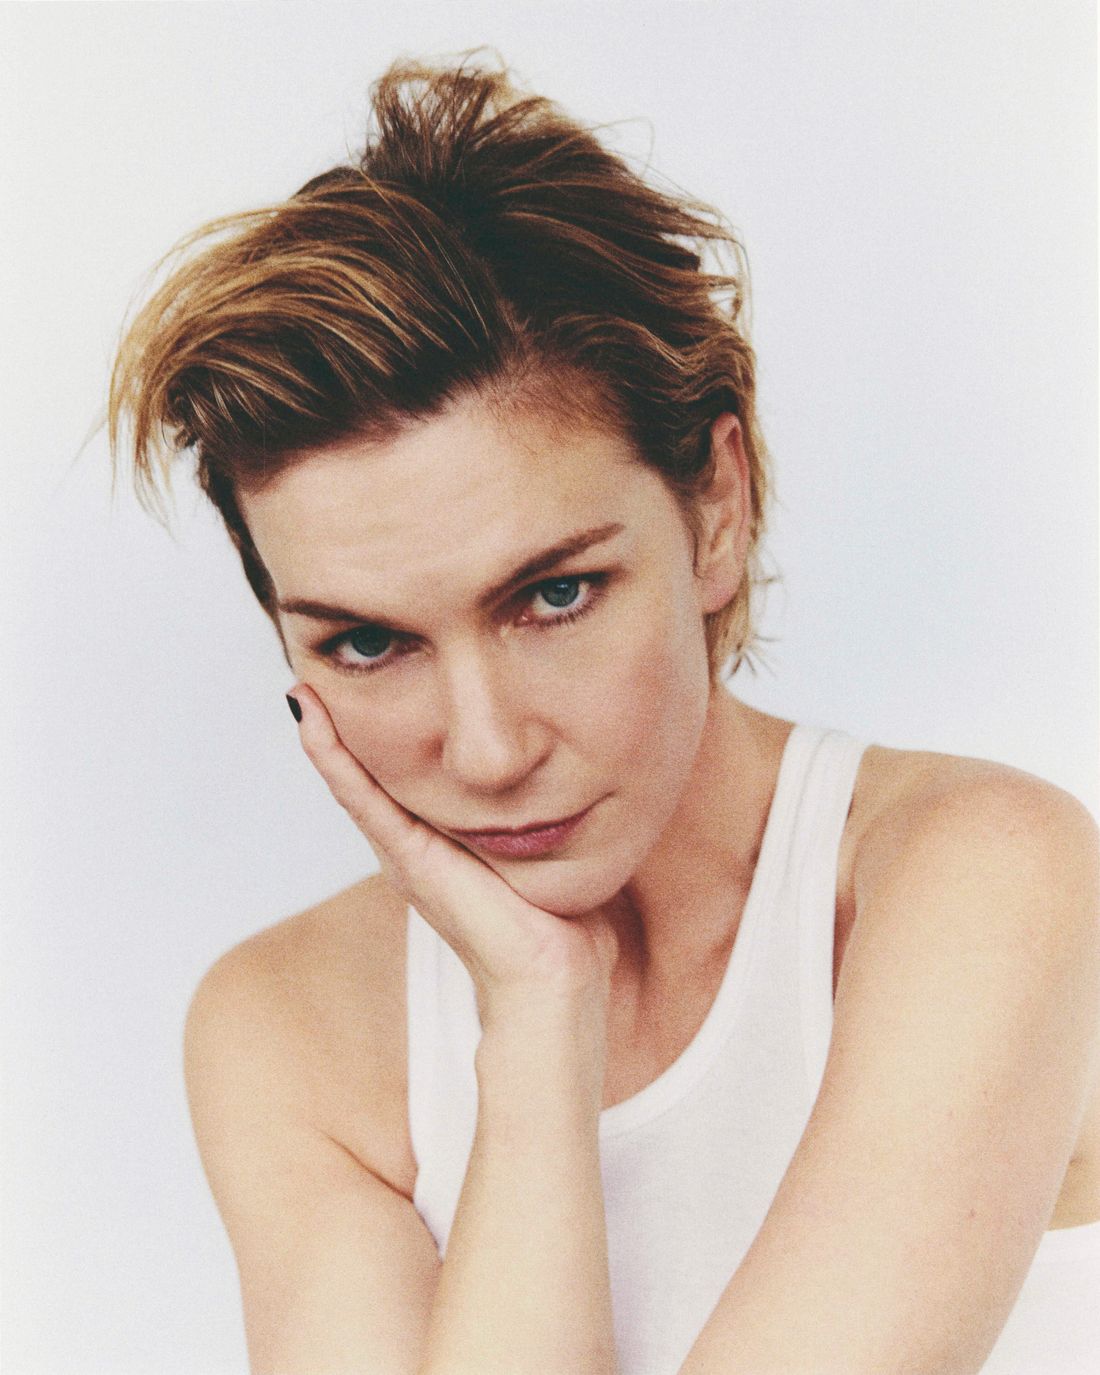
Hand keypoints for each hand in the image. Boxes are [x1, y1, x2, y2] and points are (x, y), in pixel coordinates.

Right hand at [286, 684, 618, 1020]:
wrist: (552, 981)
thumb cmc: (561, 925)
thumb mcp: (552, 852)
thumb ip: (554, 817)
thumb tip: (583, 776)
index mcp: (446, 842)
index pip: (407, 776)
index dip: (386, 734)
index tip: (367, 686)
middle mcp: (417, 845)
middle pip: (373, 774)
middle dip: (346, 727)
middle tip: (315, 671)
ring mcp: (406, 852)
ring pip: (355, 780)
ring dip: (324, 735)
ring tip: (299, 685)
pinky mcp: (408, 858)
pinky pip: (361, 798)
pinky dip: (332, 757)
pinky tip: (310, 720)